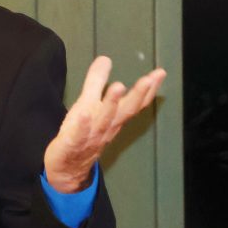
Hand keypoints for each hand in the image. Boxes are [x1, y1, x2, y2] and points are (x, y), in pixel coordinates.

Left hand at [43, 56, 165, 192]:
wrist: (67, 169)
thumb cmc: (82, 133)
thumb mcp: (88, 104)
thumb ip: (96, 81)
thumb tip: (105, 58)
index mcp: (113, 118)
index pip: (134, 103)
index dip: (147, 89)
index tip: (160, 73)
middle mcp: (107, 127)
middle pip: (125, 111)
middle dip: (137, 94)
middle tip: (149, 79)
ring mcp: (90, 137)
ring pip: (103, 120)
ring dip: (111, 104)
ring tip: (119, 86)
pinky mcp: (71, 144)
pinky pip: (77, 135)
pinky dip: (81, 126)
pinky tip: (83, 114)